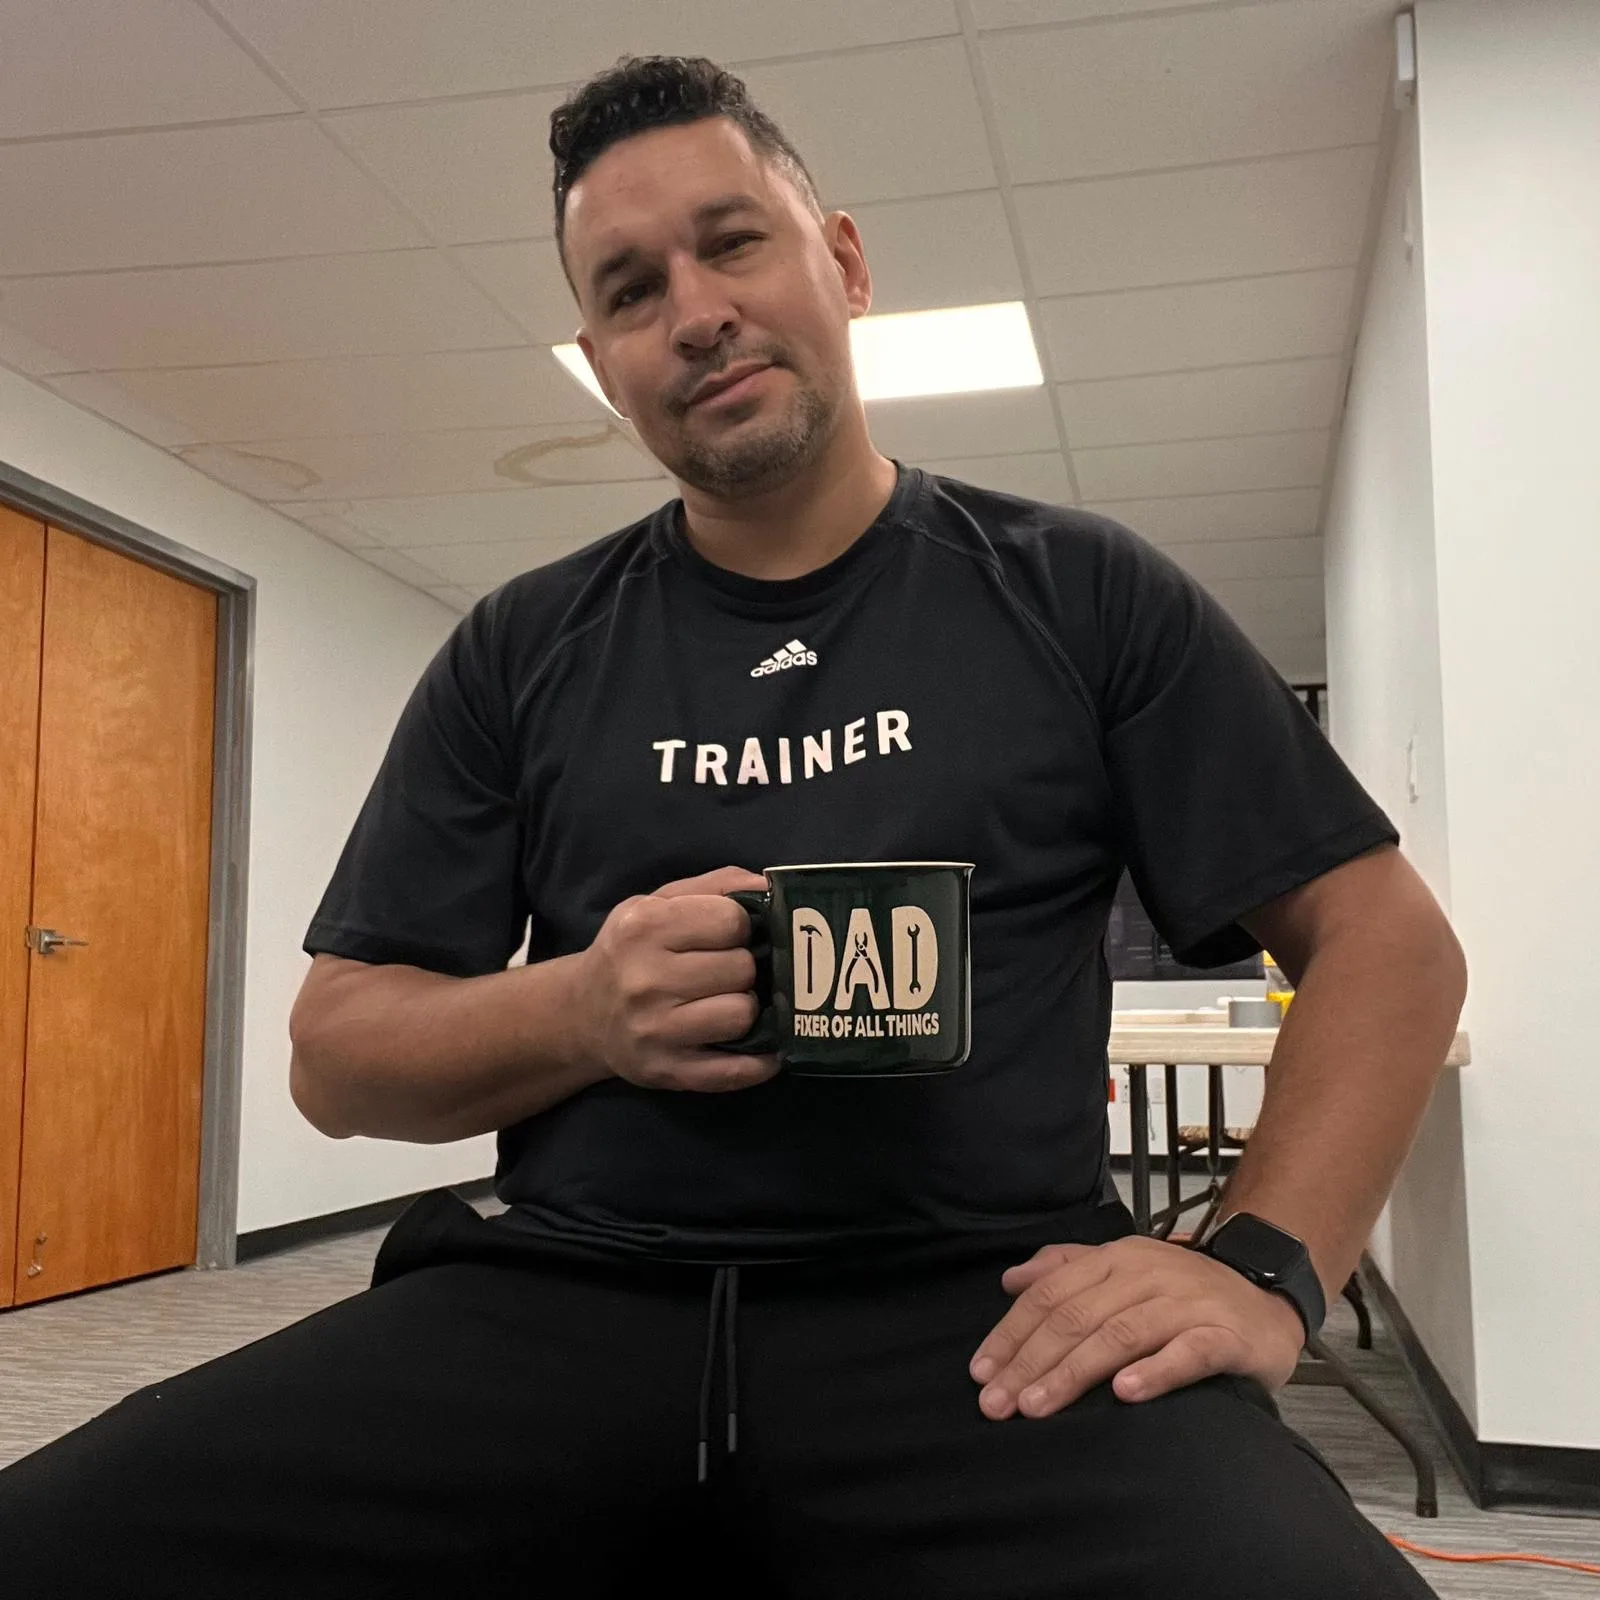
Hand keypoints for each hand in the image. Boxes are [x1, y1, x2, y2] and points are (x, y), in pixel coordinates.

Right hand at [575, 866, 779, 1092]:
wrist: (582, 1014)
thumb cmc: (630, 950)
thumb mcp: (658, 903)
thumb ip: (716, 886)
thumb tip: (768, 885)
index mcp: (644, 927)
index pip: (732, 921)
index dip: (740, 926)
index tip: (726, 935)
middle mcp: (645, 979)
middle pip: (741, 968)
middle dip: (742, 968)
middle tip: (723, 972)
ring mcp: (655, 1031)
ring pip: (743, 1015)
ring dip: (744, 1008)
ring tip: (724, 1002)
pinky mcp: (667, 1072)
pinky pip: (736, 1071)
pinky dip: (759, 1063)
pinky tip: (761, 1049)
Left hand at [968, 1235, 1305, 1419]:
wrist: (1267, 1297)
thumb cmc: (1185, 1294)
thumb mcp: (1123, 1270)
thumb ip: (1066, 1268)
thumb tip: (1010, 1279)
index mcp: (1116, 1258)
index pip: (1051, 1293)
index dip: (1012, 1333)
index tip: (981, 1372)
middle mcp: (1147, 1274)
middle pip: (1077, 1316)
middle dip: (1030, 1361)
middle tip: (998, 1404)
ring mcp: (1188, 1302)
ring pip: (1120, 1334)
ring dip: (1074, 1371)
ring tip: (1038, 1406)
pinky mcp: (1226, 1334)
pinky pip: (1187, 1352)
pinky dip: (1154, 1371)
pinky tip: (1124, 1394)